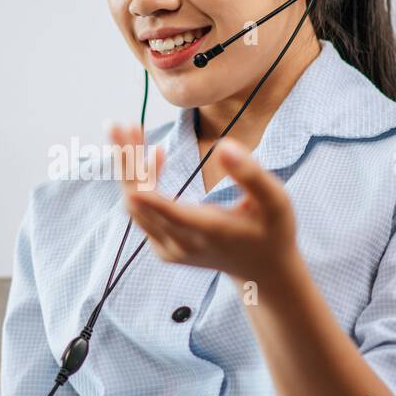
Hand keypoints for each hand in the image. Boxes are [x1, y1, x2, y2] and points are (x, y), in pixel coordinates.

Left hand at [108, 123, 297, 282]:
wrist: (262, 272)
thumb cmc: (273, 231)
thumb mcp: (276, 202)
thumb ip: (252, 175)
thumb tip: (225, 146)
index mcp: (207, 230)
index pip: (162, 206)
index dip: (140, 176)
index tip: (124, 146)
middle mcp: (180, 243)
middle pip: (138, 201)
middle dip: (126, 160)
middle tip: (118, 123)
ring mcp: (168, 249)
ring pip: (134, 206)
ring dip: (129, 168)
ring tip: (131, 129)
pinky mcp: (163, 249)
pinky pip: (142, 214)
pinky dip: (141, 183)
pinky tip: (156, 156)